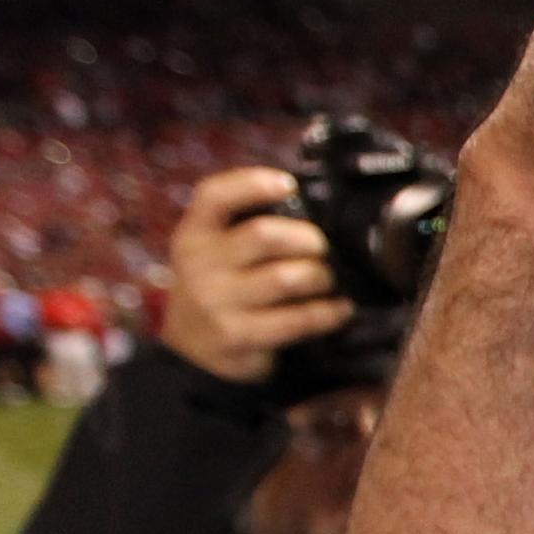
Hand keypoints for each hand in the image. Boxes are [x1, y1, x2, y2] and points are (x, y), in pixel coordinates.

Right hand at [159, 168, 353, 383]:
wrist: (193, 349)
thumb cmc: (222, 288)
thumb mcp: (217, 251)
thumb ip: (249, 226)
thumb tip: (315, 204)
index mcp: (195, 233)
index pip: (214, 196)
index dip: (252, 183)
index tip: (287, 184)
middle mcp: (199, 264)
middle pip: (265, 235)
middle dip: (309, 239)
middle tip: (324, 249)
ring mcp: (216, 302)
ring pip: (286, 278)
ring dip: (321, 276)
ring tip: (331, 280)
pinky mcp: (237, 335)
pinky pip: (296, 319)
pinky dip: (327, 313)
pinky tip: (339, 309)